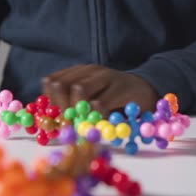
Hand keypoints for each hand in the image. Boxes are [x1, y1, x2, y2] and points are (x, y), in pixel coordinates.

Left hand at [42, 65, 158, 115]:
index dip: (50, 102)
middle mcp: (89, 70)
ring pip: (79, 89)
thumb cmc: (115, 100)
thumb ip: (73, 106)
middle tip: (70, 125)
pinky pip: (100, 103)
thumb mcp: (92, 99)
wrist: (146, 90)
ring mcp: (106, 76)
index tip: (57, 119)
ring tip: (84, 123)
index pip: (51, 82)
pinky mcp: (121, 88)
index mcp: (78, 72)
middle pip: (61, 85)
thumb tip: (53, 121)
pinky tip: (99, 122)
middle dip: (61, 108)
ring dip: (77, 111)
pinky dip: (94, 116)